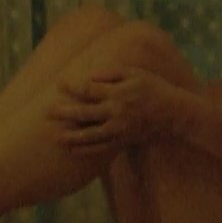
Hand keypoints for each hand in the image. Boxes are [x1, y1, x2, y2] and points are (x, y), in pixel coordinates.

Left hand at [48, 67, 195, 155]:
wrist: (174, 113)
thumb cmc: (154, 88)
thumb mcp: (136, 73)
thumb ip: (112, 72)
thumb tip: (89, 75)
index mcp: (118, 93)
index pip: (89, 89)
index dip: (72, 86)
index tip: (59, 83)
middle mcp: (117, 112)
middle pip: (85, 112)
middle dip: (65, 112)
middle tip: (48, 111)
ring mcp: (119, 129)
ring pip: (90, 135)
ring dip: (72, 136)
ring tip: (55, 136)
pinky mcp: (123, 140)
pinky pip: (101, 148)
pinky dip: (86, 150)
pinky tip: (73, 149)